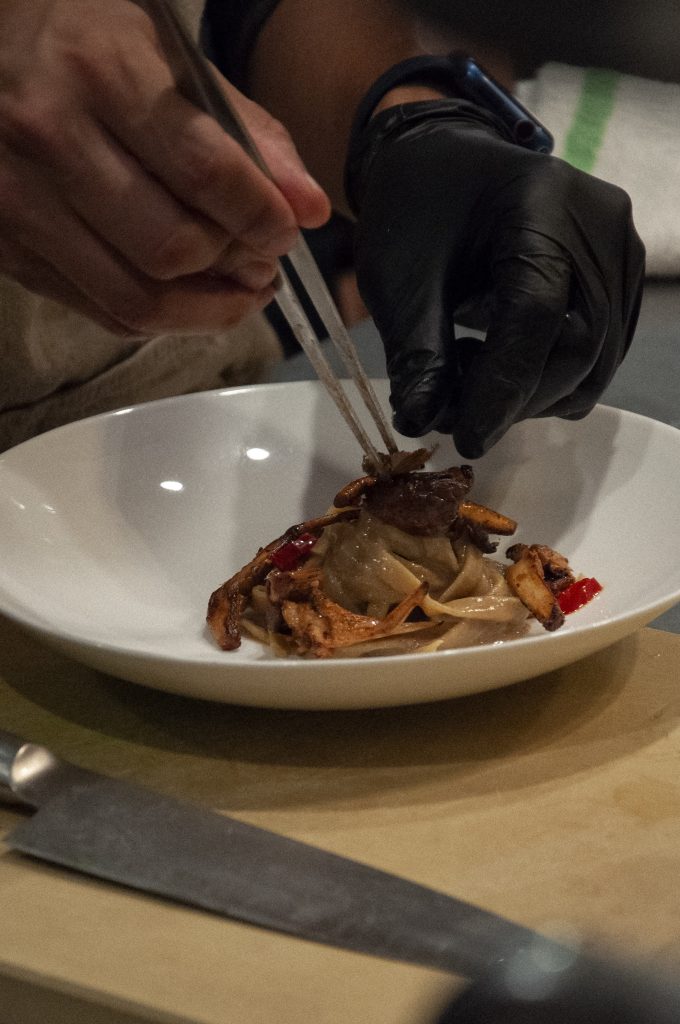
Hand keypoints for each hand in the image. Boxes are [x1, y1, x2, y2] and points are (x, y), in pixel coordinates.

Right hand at [0, 0, 329, 333]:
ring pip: (138, 299)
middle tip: (262, 261)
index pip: (204, 172)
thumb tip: (309, 208)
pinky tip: (192, 297)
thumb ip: (247, 131)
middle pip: (172, 248)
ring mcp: (19, 200)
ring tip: (241, 290)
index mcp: (101, 71)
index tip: (285, 230)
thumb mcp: (170, 57)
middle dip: (236, 266)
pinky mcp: (8, 249)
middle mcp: (50, 135)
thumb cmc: (88, 46)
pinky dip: (164, 319)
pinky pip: (105, 313)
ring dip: (208, 310)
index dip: (261, 217)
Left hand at [347, 98, 644, 457]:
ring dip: (533, 396)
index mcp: (540, 204)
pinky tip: (499, 363)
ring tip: (470, 378)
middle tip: (457, 415)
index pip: (537, 316)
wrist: (445, 164)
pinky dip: (549, 380)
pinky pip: (598, 355)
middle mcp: (600, 225)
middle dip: (518, 398)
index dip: (502, 387)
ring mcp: (620, 252)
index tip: (466, 437)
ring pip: (595, 362)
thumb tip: (423, 424)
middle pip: (579, 346)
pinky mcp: (620, 280)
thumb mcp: (399, 278)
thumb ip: (417, 353)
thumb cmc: (417, 208)